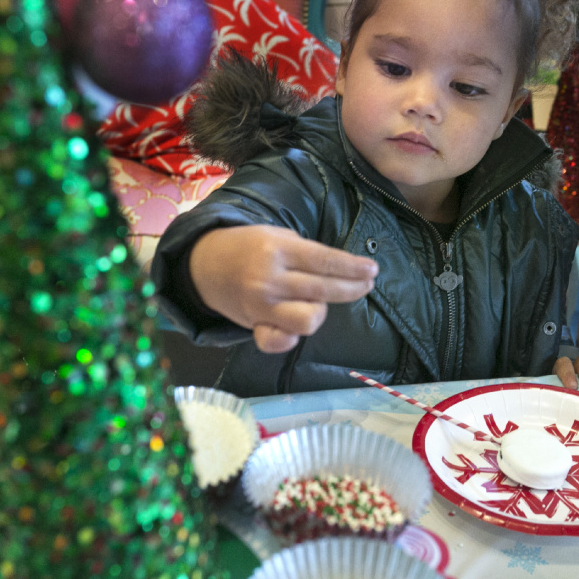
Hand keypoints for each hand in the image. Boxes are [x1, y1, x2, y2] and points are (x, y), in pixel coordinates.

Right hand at [190, 225, 378, 352]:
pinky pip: (279, 342)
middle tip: (367, 284)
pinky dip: (289, 338)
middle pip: (323, 290)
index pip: (325, 261)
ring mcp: (262, 306)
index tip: (372, 270)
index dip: (352, 268)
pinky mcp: (254, 325)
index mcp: (278, 250)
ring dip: (320, 310)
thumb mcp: (278, 236)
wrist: (206, 265)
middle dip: (352, 288)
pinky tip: (293, 329)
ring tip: (317, 301)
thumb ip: (307, 254)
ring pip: (308, 319)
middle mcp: (270, 279)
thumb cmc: (251, 247)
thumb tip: (344, 271)